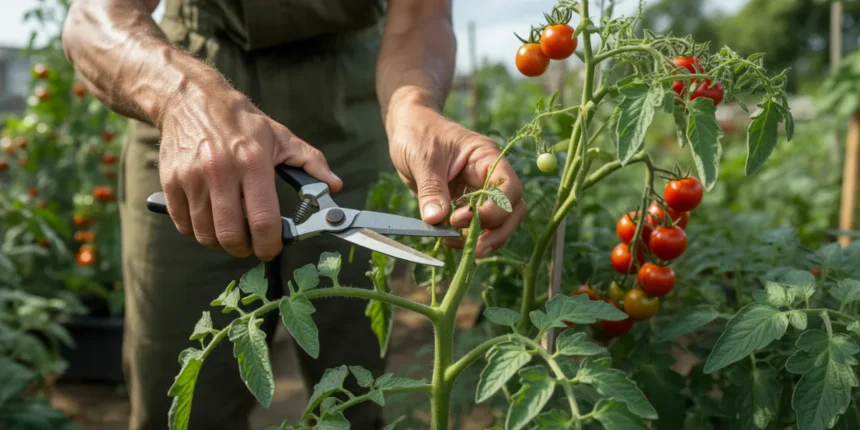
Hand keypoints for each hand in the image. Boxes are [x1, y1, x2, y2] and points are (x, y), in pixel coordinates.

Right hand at [157, 89, 341, 259]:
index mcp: (253, 162)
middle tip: (251, 245)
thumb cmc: (240, 122)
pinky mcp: (170, 183)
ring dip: (222, 244)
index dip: (270, 244)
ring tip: (233, 233)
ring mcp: (192, 178)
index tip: (272, 248)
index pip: (264, 220)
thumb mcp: (280, 136)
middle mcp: (220, 171)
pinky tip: (211, 223)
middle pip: (231, 235)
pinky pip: (184, 225)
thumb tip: (334, 186)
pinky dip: (198, 233)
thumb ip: (310, 162)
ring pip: (206, 235)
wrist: (191, 99)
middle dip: (245, 249)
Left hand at [387, 104, 524, 257]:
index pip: (509, 187)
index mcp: (486, 157)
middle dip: (497, 232)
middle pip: (512, 210)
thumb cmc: (418, 133)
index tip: (462, 219)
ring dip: (483, 239)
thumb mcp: (422, 158)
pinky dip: (466, 239)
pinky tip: (448, 240)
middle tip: (471, 247)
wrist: (407, 128)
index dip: (494, 209)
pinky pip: (476, 227)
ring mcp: (479, 191)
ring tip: (455, 245)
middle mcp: (489, 176)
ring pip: (499, 223)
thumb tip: (437, 219)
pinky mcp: (465, 204)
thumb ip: (431, 189)